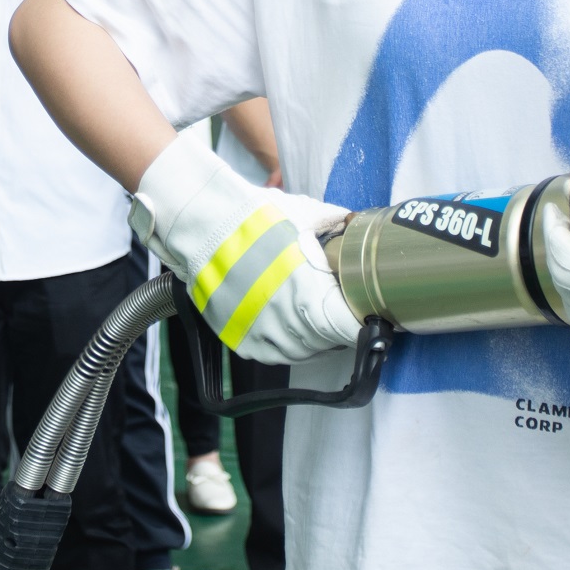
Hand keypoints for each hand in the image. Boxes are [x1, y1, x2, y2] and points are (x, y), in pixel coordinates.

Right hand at [134, 124, 359, 362]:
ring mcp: (260, 330)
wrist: (203, 226)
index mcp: (308, 290)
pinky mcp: (239, 337)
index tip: (366, 314)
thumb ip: (334, 222)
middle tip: (343, 314)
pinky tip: (292, 333)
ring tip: (319, 324)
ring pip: (301, 352)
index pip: (346, 326)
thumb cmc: (253, 217)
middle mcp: (285, 318)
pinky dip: (286, 348)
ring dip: (315, 342)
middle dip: (338, 329)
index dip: (359, 322)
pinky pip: (272, 356)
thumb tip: (354, 224)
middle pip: (326, 341)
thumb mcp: (303, 213)